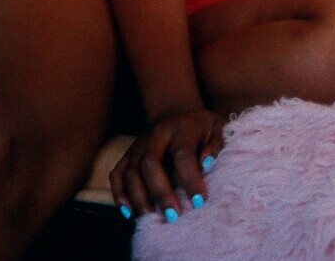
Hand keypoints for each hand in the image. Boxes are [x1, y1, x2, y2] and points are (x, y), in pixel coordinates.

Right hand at [110, 108, 224, 221]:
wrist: (180, 115)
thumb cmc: (202, 128)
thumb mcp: (217, 129)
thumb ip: (215, 145)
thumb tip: (206, 163)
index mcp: (181, 128)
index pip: (182, 154)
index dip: (190, 179)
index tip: (199, 201)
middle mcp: (156, 134)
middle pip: (150, 163)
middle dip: (160, 192)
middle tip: (173, 216)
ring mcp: (139, 144)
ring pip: (130, 172)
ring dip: (139, 198)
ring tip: (151, 218)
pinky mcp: (127, 154)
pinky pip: (116, 174)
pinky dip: (119, 194)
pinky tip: (129, 213)